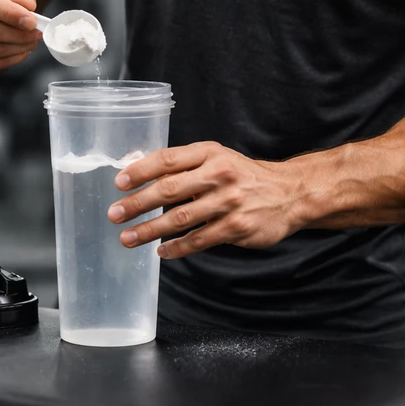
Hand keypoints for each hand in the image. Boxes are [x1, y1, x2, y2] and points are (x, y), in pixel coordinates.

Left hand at [109, 142, 301, 258]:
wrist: (289, 193)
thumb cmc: (242, 176)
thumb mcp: (215, 158)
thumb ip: (180, 163)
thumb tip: (133, 164)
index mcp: (210, 153)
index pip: (168, 159)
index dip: (141, 171)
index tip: (118, 183)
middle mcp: (219, 175)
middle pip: (170, 189)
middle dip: (138, 203)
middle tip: (115, 214)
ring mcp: (229, 202)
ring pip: (181, 218)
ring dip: (150, 230)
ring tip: (128, 238)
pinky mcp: (237, 228)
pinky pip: (199, 239)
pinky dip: (177, 248)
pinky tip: (161, 252)